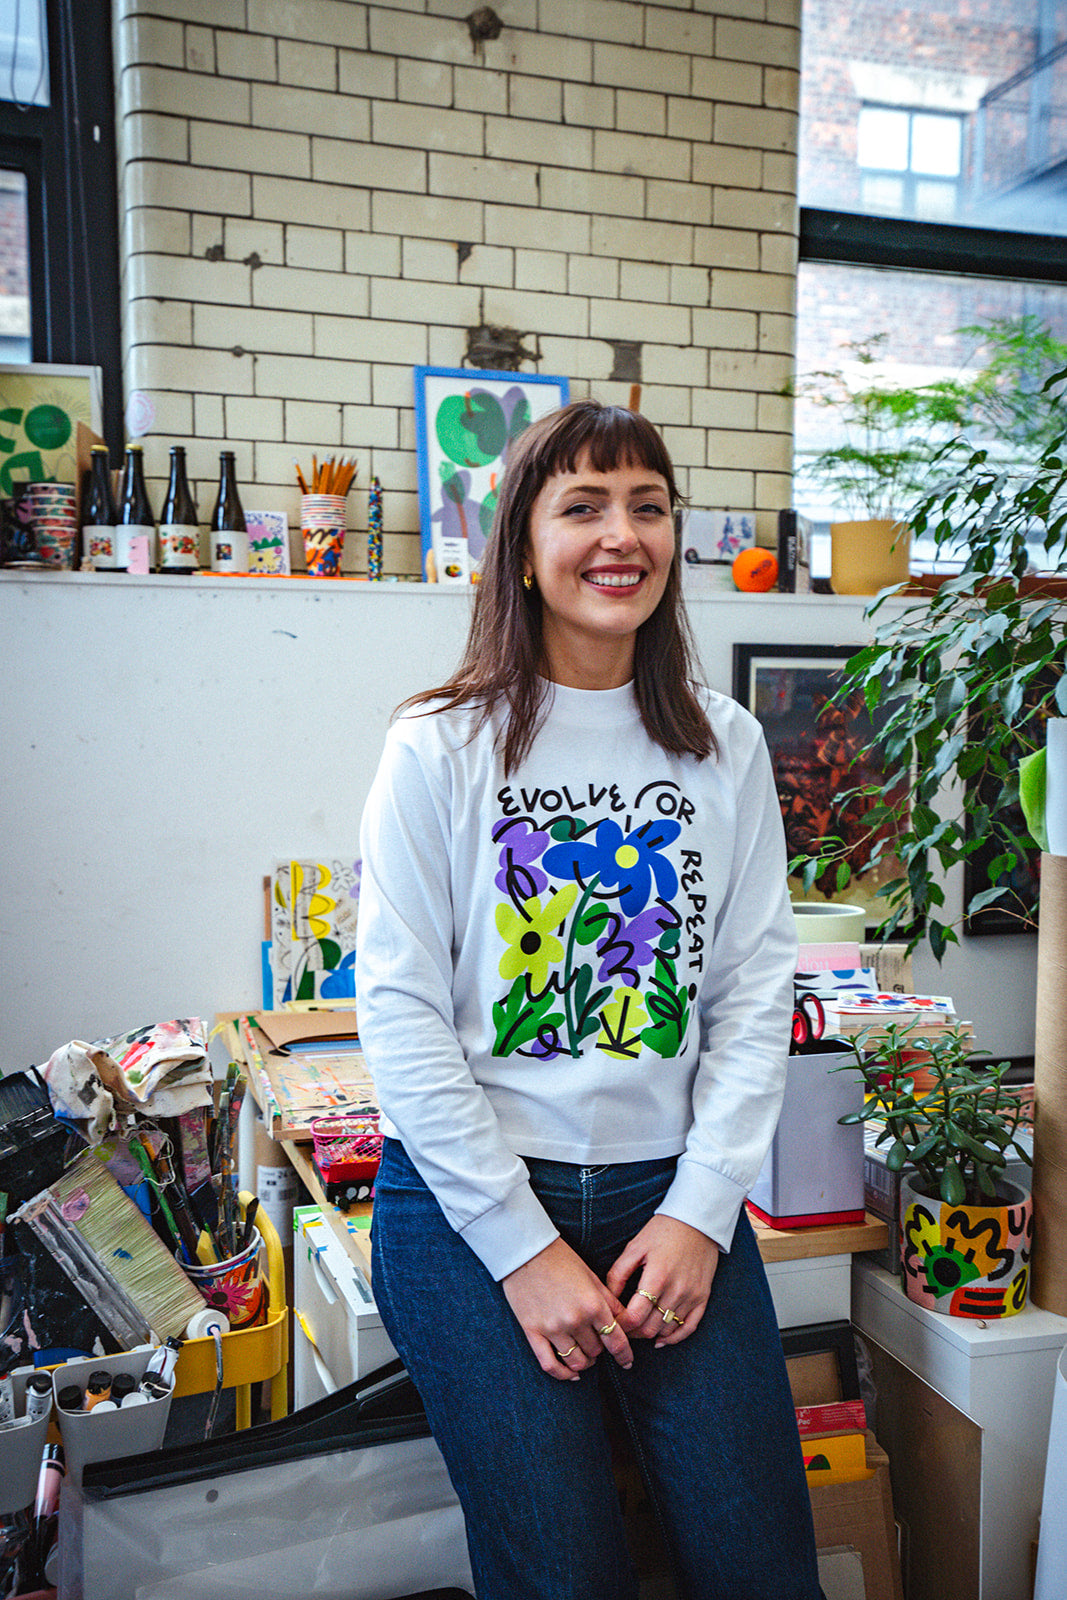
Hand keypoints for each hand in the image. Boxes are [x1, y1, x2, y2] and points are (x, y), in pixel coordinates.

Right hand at [502, 1237, 633, 1380]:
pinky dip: (563, 1374)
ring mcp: (553, 1328)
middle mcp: (575, 1319)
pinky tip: (570, 1374)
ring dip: (585, 1362)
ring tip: (585, 1356)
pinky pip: (550, 1364)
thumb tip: (625, 1319)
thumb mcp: (591, 1275)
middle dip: (600, 1350)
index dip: (624, 1355)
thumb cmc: (560, 1258)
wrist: (525, 1250)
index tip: (627, 1362)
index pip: (616, 1340)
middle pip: (596, 1351)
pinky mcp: (533, 1331)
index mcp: (593, 1304)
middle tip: (597, 1342)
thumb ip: (609, 1300)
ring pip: (577, 1361)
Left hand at [607, 1215, 719, 1347]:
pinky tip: (661, 1339)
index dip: (621, 1326)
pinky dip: (674, 1337)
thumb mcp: (635, 1247)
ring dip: (650, 1334)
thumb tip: (608, 1298)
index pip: (635, 1316)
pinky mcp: (703, 1297)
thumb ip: (618, 1273)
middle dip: (632, 1333)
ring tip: (638, 1329)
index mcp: (656, 1277)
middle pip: (650, 1328)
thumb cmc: (662, 1231)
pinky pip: (689, 1327)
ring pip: (667, 1330)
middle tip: (622, 1328)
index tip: (613, 1323)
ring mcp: (691, 1296)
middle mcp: (676, 1290)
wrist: (697, 1221)